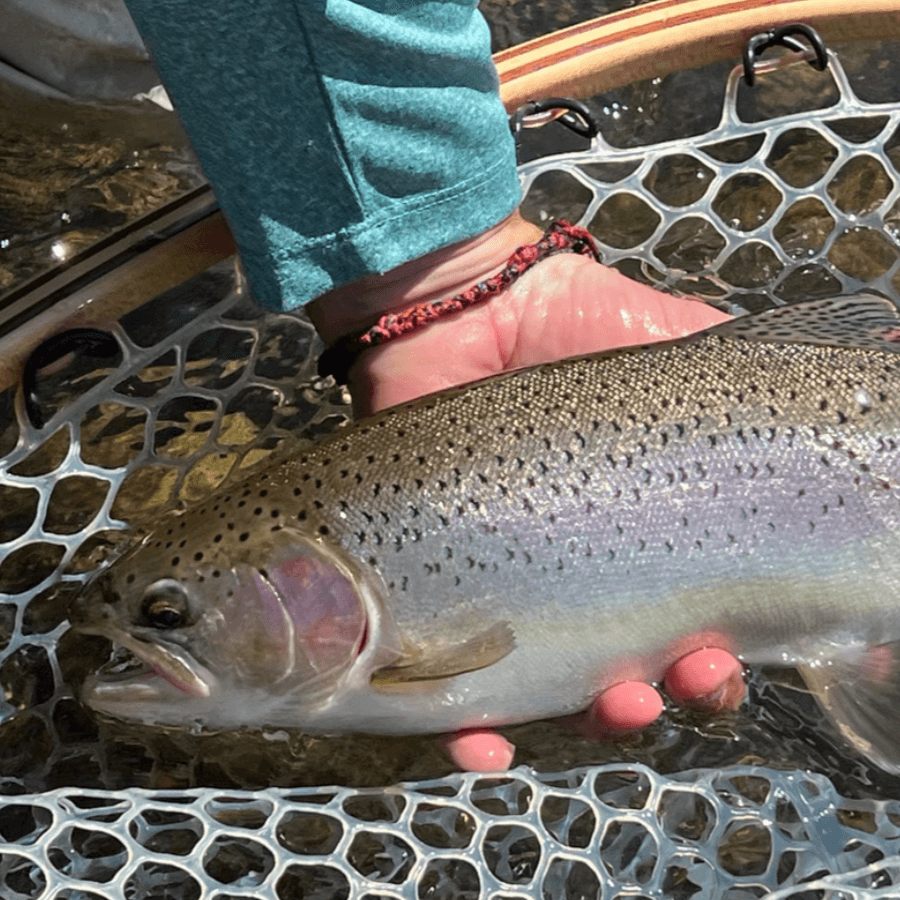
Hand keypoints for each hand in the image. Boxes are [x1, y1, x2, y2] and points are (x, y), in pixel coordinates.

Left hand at [313, 212, 745, 769]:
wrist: (468, 306)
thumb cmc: (583, 325)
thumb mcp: (691, 346)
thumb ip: (773, 375)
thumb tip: (897, 350)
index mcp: (649, 538)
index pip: (703, 624)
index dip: (735, 655)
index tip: (772, 659)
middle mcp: (583, 576)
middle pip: (641, 671)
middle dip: (680, 690)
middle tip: (699, 673)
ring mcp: (508, 588)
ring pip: (555, 690)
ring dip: (600, 717)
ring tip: (625, 703)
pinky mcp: (435, 589)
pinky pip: (441, 684)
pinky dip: (465, 729)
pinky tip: (485, 746)